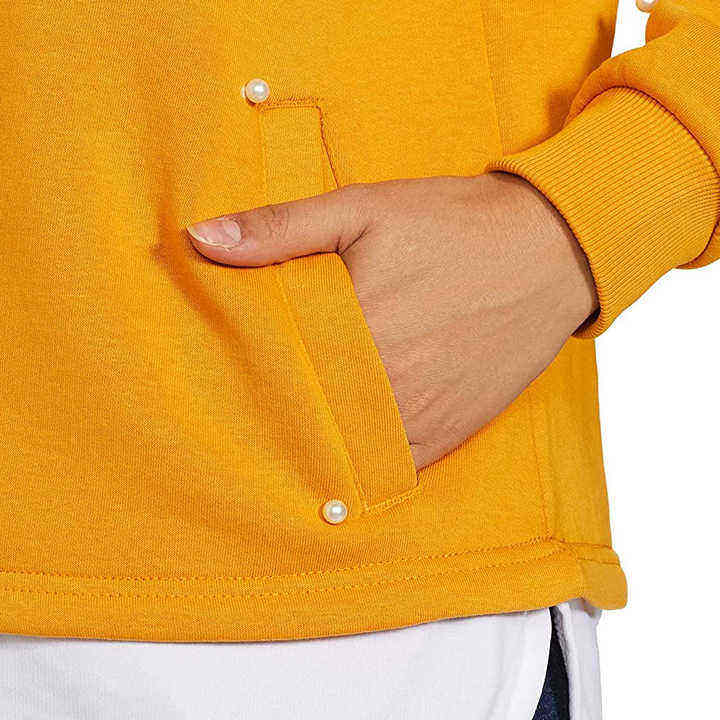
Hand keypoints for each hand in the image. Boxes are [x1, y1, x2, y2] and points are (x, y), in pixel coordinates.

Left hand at [187, 174, 597, 469]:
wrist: (551, 250)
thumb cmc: (455, 225)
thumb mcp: (363, 208)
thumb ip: (280, 228)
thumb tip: (200, 239)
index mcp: (355, 329)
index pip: (273, 374)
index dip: (237, 385)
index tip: (210, 391)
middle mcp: (386, 384)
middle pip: (305, 421)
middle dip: (272, 420)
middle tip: (235, 422)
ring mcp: (422, 415)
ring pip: (345, 454)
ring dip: (313, 450)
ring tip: (278, 446)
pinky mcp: (451, 430)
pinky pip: (393, 467)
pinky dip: (362, 466)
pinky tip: (340, 457)